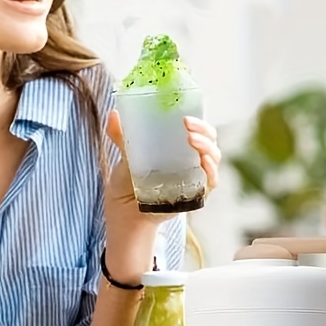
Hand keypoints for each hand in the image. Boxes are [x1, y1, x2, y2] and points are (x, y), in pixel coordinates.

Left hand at [104, 111, 220, 220]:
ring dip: (207, 147)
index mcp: (180, 147)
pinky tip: (203, 162)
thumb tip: (113, 114)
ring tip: (192, 140)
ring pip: (213, 158)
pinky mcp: (195, 194)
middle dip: (203, 131)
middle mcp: (191, 160)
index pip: (199, 130)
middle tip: (188, 125)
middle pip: (210, 141)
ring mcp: (195, 177)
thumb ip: (121, 136)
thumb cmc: (129, 181)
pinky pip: (211, 182)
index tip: (185, 116)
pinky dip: (211, 171)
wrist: (124, 211)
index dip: (198, 121)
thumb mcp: (127, 155)